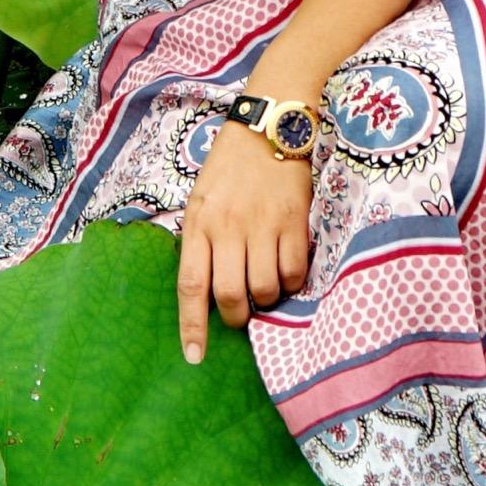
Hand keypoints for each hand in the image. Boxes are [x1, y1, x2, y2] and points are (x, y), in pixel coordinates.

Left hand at [178, 117, 313, 360]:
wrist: (267, 128)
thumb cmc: (228, 169)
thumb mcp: (200, 200)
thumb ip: (199, 241)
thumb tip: (203, 289)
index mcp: (199, 224)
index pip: (191, 285)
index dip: (192, 326)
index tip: (194, 356)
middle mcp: (228, 227)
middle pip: (231, 295)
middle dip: (236, 317)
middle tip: (241, 315)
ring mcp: (263, 225)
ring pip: (266, 288)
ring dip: (267, 299)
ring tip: (265, 287)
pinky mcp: (295, 221)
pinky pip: (294, 271)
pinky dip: (291, 282)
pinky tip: (286, 269)